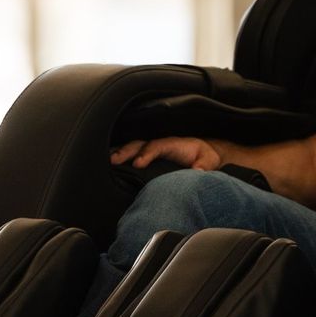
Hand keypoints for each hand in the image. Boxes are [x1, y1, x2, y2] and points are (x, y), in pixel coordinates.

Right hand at [110, 136, 224, 170]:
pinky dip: (121, 157)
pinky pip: (133, 154)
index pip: (156, 146)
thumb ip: (203, 165)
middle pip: (139, 145)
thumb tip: (197, 171)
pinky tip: (109, 165)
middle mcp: (159, 145)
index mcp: (172, 144)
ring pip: (133, 148)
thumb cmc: (204, 157)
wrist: (204, 154)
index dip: (146, 153)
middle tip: (113, 160)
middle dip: (126, 151)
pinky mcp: (149, 156)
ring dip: (120, 153)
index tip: (137, 163)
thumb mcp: (208, 161)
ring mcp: (152, 149)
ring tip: (107, 162)